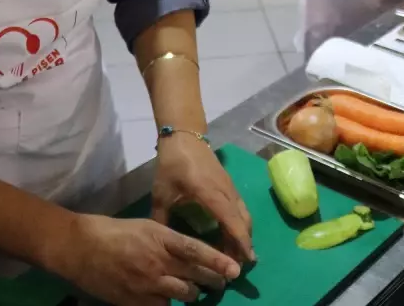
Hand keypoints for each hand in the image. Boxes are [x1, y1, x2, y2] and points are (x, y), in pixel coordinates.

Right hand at [55, 213, 240, 304]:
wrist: (80, 248)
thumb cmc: (114, 231)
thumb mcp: (146, 227)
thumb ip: (168, 241)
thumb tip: (189, 253)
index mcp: (160, 238)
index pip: (196, 250)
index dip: (217, 261)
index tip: (235, 269)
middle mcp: (157, 262)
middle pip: (195, 276)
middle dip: (214, 280)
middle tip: (222, 281)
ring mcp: (147, 284)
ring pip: (184, 295)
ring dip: (194, 294)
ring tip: (196, 292)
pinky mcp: (135, 301)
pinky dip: (168, 304)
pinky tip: (167, 299)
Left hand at [153, 133, 254, 264]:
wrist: (184, 136)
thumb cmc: (172, 164)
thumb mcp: (162, 193)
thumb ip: (161, 218)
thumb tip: (158, 245)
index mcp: (210, 193)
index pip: (231, 221)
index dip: (239, 242)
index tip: (244, 262)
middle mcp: (226, 191)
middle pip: (243, 221)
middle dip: (244, 244)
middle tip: (238, 267)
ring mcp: (230, 187)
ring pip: (244, 215)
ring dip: (244, 235)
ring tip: (237, 256)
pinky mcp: (229, 186)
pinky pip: (240, 209)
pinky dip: (240, 225)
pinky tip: (232, 236)